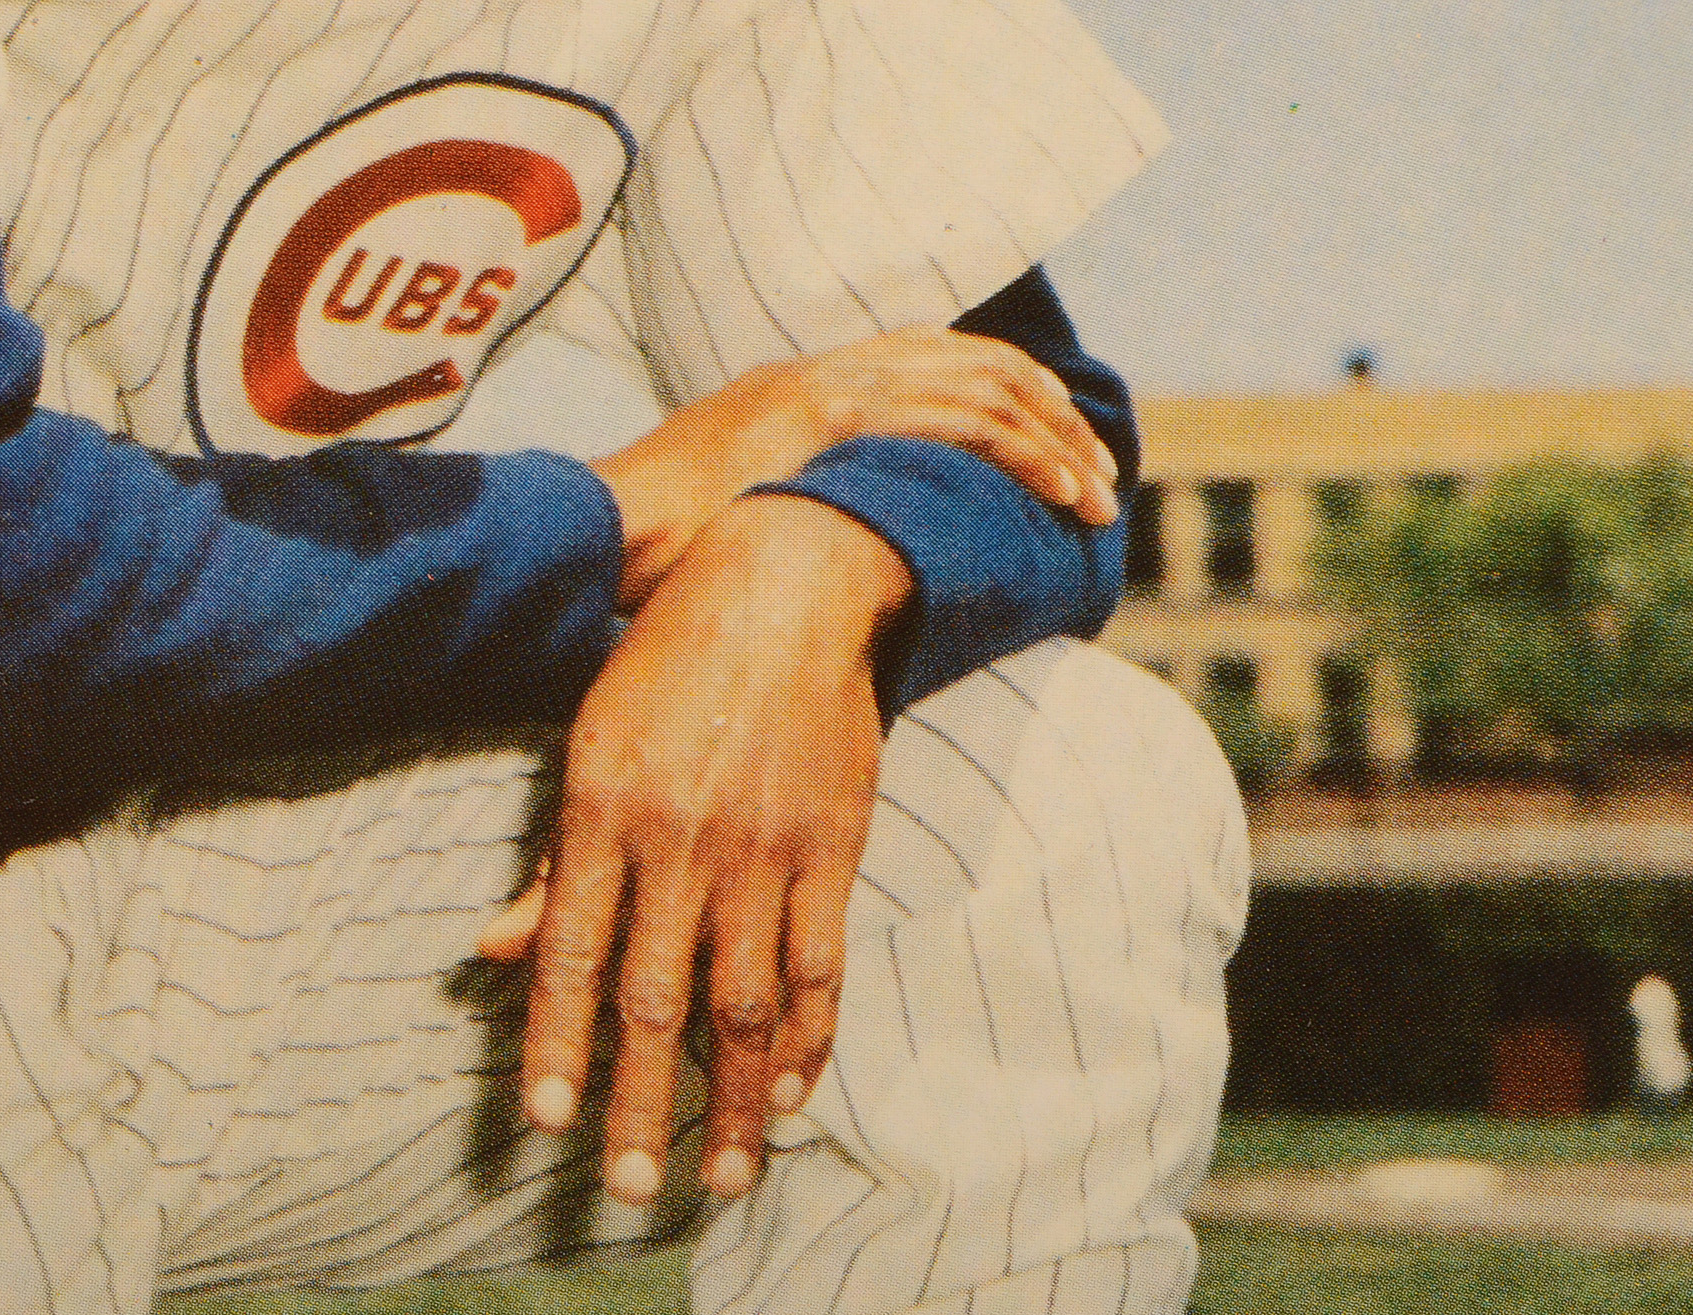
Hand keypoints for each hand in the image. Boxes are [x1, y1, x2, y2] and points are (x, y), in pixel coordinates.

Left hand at [484, 496, 906, 1201]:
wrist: (785, 587)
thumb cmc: (668, 666)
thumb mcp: (588, 744)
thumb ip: (553, 860)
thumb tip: (496, 950)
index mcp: (604, 814)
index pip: (573, 956)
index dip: (557, 1046)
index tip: (544, 1125)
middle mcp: (682, 844)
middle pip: (657, 1002)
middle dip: (640, 1105)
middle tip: (623, 1189)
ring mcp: (763, 851)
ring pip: (747, 1003)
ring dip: (736, 1100)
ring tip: (725, 1178)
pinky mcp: (831, 848)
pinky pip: (821, 963)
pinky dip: (811, 1037)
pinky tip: (795, 1095)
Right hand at [591, 326, 1116, 608]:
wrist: (594, 539)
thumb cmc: (646, 562)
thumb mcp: (733, 529)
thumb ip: (788, 525)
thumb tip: (826, 575)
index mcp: (797, 392)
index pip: (926, 363)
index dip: (1003, 395)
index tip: (1052, 445)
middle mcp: (819, 373)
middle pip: (971, 364)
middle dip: (1048, 416)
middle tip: (1098, 474)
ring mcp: (825, 387)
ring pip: (983, 389)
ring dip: (1055, 445)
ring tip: (1098, 497)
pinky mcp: (832, 417)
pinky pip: (964, 423)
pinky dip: (1030, 456)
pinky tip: (1066, 494)